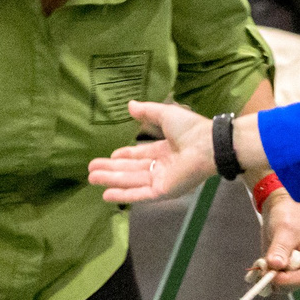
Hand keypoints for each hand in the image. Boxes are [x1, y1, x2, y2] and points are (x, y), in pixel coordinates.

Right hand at [89, 100, 216, 202]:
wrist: (207, 144)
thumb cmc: (191, 128)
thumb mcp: (165, 114)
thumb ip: (147, 111)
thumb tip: (130, 105)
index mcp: (165, 150)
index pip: (140, 156)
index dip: (123, 157)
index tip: (109, 157)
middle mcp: (162, 167)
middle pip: (131, 170)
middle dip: (111, 170)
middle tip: (91, 170)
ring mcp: (161, 180)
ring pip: (131, 181)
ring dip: (111, 181)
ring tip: (91, 178)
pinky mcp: (162, 191)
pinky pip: (139, 194)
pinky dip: (123, 195)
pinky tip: (106, 195)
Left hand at [255, 195, 299, 289]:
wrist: (281, 206)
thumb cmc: (290, 214)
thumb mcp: (285, 229)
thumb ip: (280, 248)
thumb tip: (276, 266)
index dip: (288, 280)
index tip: (272, 276)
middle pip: (293, 284)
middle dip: (276, 279)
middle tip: (262, 269)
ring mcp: (294, 269)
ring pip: (281, 285)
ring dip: (268, 278)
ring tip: (261, 263)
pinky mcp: (282, 268)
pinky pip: (272, 279)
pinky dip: (263, 275)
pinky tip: (258, 265)